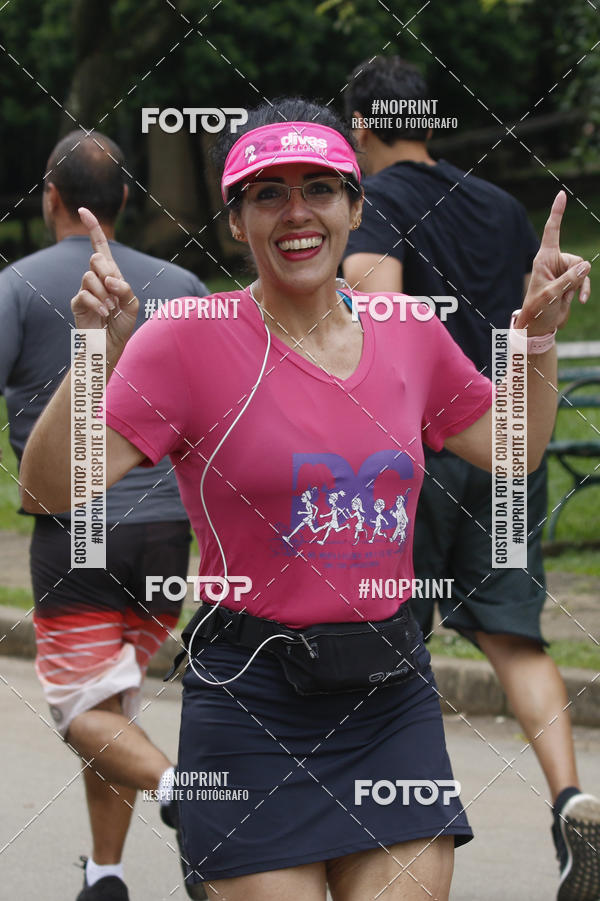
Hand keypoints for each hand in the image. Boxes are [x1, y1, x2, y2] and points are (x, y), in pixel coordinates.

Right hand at [72, 208, 138, 358]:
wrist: (110, 345)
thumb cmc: (122, 325)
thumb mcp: (132, 305)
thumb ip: (125, 289)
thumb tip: (110, 280)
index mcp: (111, 275)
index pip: (101, 247)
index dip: (93, 228)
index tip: (83, 210)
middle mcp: (96, 278)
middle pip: (96, 258)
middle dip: (108, 272)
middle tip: (114, 291)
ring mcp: (85, 289)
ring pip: (90, 277)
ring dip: (104, 293)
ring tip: (110, 309)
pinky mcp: (77, 302)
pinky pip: (84, 294)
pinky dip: (96, 303)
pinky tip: (103, 313)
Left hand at [517, 191, 590, 334]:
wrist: (540, 325)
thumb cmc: (538, 309)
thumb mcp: (551, 295)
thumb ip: (569, 280)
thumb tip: (586, 266)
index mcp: (544, 258)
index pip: (552, 231)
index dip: (557, 213)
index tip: (561, 194)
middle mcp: (554, 262)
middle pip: (577, 260)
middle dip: (575, 278)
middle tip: (562, 294)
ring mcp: (563, 271)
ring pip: (582, 271)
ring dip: (577, 287)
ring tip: (566, 300)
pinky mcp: (570, 281)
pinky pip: (583, 281)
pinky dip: (582, 291)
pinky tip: (578, 302)